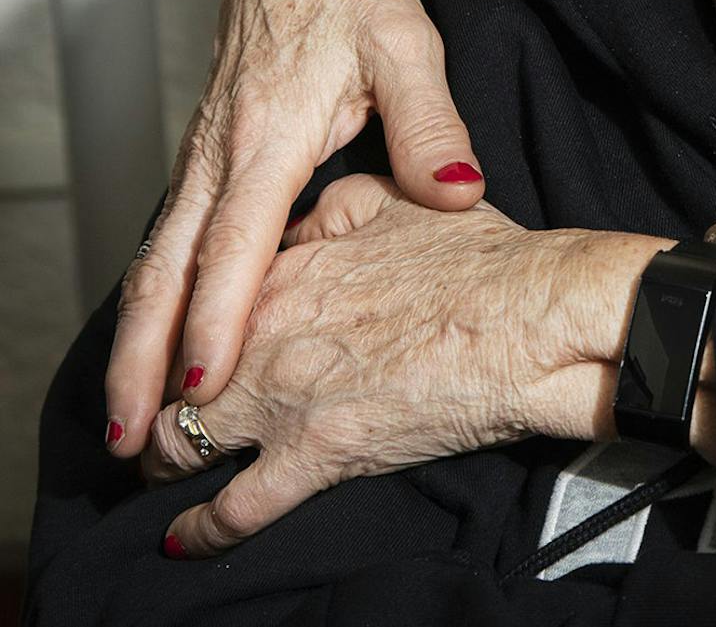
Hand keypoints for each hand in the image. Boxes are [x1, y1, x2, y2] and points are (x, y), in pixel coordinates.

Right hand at [105, 0, 540, 458]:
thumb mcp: (411, 48)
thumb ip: (431, 126)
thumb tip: (462, 192)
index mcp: (268, 134)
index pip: (236, 244)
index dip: (218, 318)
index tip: (206, 386)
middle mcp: (220, 151)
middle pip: (168, 269)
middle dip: (144, 358)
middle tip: (134, 439)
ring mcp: (203, 154)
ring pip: (156, 259)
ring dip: (136, 338)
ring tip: (128, 417)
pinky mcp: (205, 155)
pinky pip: (169, 238)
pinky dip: (152, 297)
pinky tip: (153, 345)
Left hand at [142, 175, 654, 557]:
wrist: (530, 317)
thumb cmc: (485, 262)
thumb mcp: (401, 202)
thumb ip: (340, 207)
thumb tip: (314, 217)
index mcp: (285, 270)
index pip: (210, 304)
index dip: (198, 331)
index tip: (200, 347)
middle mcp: (264, 331)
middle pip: (178, 376)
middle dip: (163, 400)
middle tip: (170, 415)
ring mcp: (281, 397)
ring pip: (182, 443)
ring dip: (166, 462)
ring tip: (165, 474)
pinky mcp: (313, 455)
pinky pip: (234, 508)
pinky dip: (203, 528)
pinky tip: (188, 537)